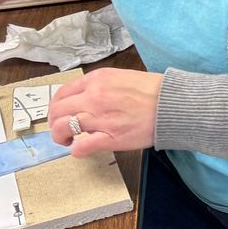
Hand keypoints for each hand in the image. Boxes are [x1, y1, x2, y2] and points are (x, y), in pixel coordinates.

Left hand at [48, 69, 162, 157]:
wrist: (173, 104)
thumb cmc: (153, 91)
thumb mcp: (122, 78)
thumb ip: (101, 87)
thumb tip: (87, 101)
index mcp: (98, 79)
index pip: (63, 92)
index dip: (57, 106)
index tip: (59, 113)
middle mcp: (95, 96)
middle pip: (58, 110)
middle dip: (54, 122)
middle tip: (60, 130)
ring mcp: (100, 117)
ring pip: (62, 127)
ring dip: (60, 136)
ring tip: (67, 140)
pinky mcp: (109, 137)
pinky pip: (81, 146)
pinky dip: (76, 150)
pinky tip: (81, 149)